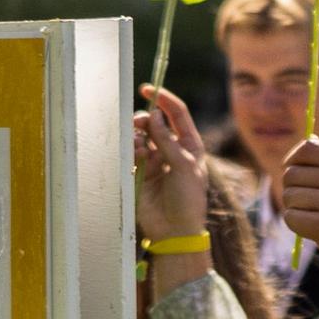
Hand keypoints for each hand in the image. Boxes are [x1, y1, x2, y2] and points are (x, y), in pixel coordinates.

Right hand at [131, 87, 214, 238]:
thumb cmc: (187, 198)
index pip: (176, 114)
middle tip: (138, 125)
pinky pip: (129, 153)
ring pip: (138, 136)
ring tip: (139, 149)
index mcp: (189, 145)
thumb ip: (166, 140)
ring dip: (136, 136)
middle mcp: (170, 149)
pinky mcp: (138, 172)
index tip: (147, 88)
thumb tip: (152, 115)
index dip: (163, 99)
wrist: (174, 229)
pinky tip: (134, 158)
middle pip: (152, 123)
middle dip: (143, 119)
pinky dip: (129, 150)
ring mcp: (153, 160)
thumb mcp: (183, 166)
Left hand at [276, 138, 318, 297]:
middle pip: (292, 173)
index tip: (296, 177)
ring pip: (289, 197)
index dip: (293, 161)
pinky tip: (316, 234)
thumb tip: (302, 154)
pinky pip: (291, 218)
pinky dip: (298, 227)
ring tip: (317, 223)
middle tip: (308, 208)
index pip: (309, 148)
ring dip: (296, 211)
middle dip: (293, 191)